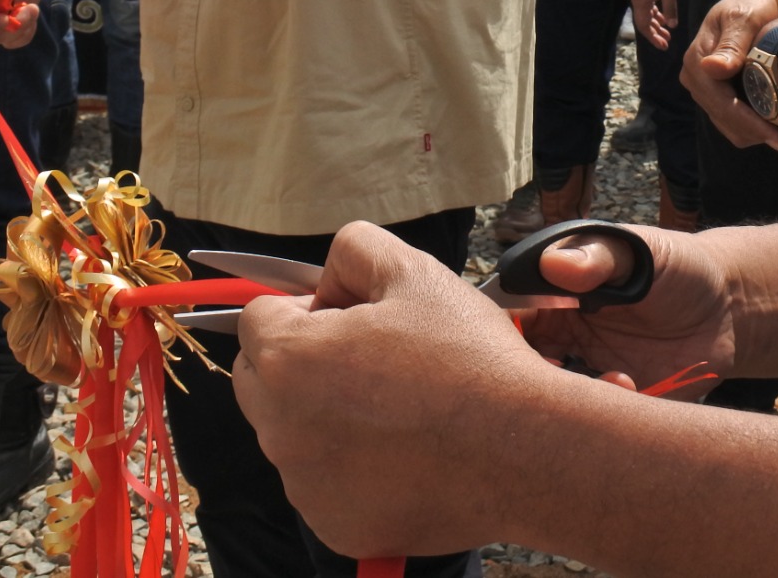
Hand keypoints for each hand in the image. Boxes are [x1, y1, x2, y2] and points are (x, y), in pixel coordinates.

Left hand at [234, 223, 610, 558]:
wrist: (521, 450)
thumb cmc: (467, 360)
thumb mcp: (411, 269)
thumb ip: (351, 250)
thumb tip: (328, 283)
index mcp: (288, 361)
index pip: (256, 319)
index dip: (304, 309)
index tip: (349, 319)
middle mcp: (281, 430)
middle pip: (260, 380)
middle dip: (297, 362)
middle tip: (366, 360)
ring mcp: (305, 486)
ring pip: (292, 435)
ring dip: (323, 416)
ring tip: (396, 408)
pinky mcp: (335, 526)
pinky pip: (323, 485)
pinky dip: (349, 468)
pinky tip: (403, 451)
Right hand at [514, 225, 735, 397]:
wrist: (729, 306)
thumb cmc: (676, 267)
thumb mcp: (640, 250)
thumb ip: (599, 255)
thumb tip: (555, 264)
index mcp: (556, 302)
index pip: (509, 321)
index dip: (502, 334)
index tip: (517, 341)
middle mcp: (565, 343)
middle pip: (521, 369)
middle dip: (528, 378)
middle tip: (556, 369)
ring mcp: (591, 376)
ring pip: (555, 402)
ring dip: (569, 397)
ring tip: (607, 376)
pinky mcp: (622, 406)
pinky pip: (598, 423)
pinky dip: (605, 410)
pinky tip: (628, 384)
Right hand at [629, 0, 680, 48]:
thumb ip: (670, 9)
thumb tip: (672, 26)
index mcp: (640, 1)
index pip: (643, 25)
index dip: (652, 37)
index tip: (663, 46)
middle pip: (644, 22)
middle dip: (654, 34)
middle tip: (666, 43)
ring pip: (647, 15)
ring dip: (656, 25)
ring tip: (667, 34)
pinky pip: (649, 7)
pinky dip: (656, 15)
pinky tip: (664, 19)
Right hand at [683, 0, 777, 164]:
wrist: (758, 2)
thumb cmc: (752, 5)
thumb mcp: (744, 19)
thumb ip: (731, 43)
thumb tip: (711, 69)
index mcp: (696, 62)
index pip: (721, 103)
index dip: (750, 123)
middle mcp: (696, 80)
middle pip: (727, 121)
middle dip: (762, 133)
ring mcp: (707, 91)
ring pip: (734, 130)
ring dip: (765, 137)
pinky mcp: (720, 99)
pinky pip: (738, 126)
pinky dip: (762, 131)